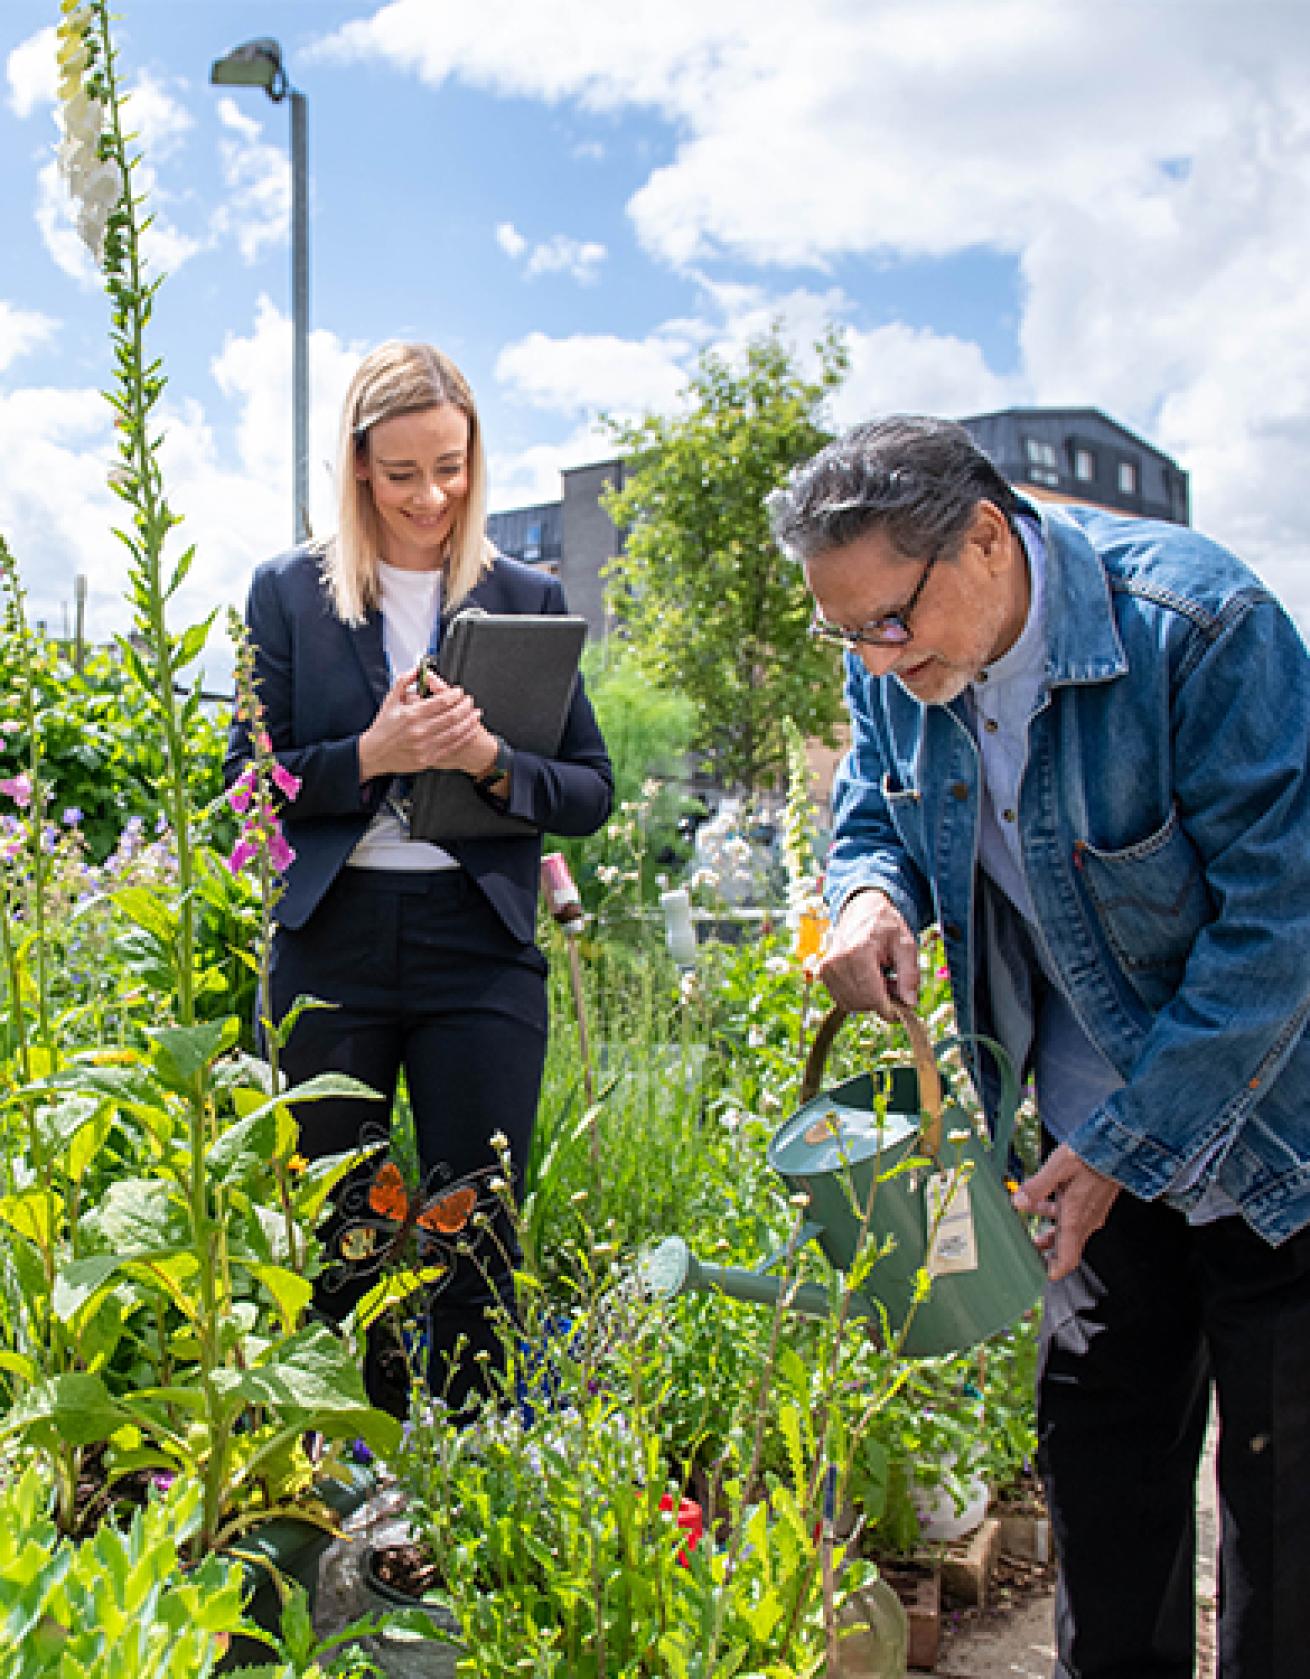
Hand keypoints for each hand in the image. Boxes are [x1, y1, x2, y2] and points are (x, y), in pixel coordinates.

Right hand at [358, 668, 495, 781]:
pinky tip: (470, 730)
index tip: (459, 691)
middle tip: (470, 700)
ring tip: (476, 713)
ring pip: (455, 732)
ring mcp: (424, 746)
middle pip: (452, 716)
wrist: (375, 753)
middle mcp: (419, 731)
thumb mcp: (390, 700)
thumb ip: (404, 682)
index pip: (441, 701)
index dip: (455, 694)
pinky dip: (464, 737)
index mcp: (411, 715)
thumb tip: (418, 669)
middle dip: (465, 706)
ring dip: (469, 721)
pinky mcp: (428, 758)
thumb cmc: (383, 727)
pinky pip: (452, 746)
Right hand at [817, 889, 919, 1019]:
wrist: (862, 911)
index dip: (889, 1009)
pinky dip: (858, 996)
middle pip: (862, 1002)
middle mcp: (837, 961)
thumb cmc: (886, 927)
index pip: (872, 995)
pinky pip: (843, 999)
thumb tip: (910, 1003)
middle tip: (894, 986)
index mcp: (858, 952)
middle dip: (881, 1002)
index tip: (902, 1013)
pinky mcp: (822, 973)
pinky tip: (868, 981)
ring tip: (881, 980)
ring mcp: (826, 968)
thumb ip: (910, 974)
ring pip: (851, 1004)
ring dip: (869, 1000)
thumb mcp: (906, 944)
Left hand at [1011, 1144, 1120, 1280]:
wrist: (1119, 1146)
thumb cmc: (1090, 1155)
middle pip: (1064, 1248)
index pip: (1067, 1260)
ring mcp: (1091, 1212)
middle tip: (1025, 1250)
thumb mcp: (1058, 1167)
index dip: (1053, 1271)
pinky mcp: (1092, 1202)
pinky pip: (1072, 1216)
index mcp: (1076, 1219)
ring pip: (1066, 1230)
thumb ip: (1037, 1187)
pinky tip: (1040, 1199)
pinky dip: (1055, 1213)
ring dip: (1047, 1231)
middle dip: (1044, 1252)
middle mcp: (1086, 1221)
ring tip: (1026, 1223)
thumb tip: (1018, 1202)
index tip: (1036, 1275)